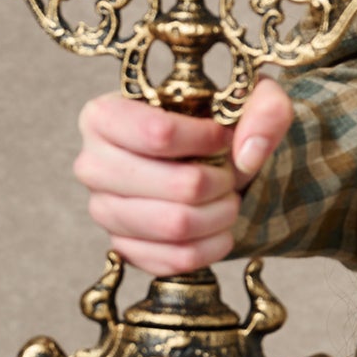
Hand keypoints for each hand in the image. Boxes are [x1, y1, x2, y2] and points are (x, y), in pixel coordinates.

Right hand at [73, 78, 293, 280]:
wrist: (200, 160)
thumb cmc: (210, 122)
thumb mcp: (248, 97)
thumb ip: (264, 110)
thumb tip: (248, 155)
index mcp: (104, 116)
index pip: (159, 133)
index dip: (207, 141)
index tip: (223, 138)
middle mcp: (92, 164)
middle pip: (176, 186)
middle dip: (219, 182)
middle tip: (228, 173)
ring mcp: (103, 210)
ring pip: (176, 226)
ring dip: (219, 214)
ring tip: (225, 198)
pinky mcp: (123, 247)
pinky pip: (175, 259)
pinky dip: (211, 246)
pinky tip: (218, 227)